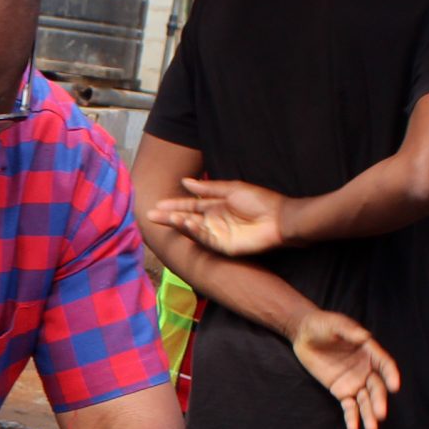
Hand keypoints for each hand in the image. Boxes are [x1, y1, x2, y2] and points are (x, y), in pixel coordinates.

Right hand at [148, 178, 289, 257]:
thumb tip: (185, 182)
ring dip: (178, 224)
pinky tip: (185, 223)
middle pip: (186, 219)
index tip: (157, 204)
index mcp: (215, 206)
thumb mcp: (231, 189)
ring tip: (165, 217)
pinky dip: (194, 232)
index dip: (173, 205)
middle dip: (168, 217)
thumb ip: (207, 187)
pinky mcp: (224, 246)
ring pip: (192, 230)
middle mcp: (213, 221)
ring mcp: (218, 234)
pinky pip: (205, 239)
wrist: (279, 218)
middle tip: (149, 215)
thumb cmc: (259, 201)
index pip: (189, 206)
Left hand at [291, 309, 401, 428]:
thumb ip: (349, 330)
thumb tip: (364, 336)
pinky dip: (352, 417)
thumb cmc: (323, 325)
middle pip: (377, 387)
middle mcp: (366, 369)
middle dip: (379, 401)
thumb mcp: (335, 324)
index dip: (391, 375)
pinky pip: (349, 406)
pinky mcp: (341, 391)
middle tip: (380, 414)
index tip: (395, 386)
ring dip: (369, 415)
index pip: (385, 365)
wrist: (304, 334)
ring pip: (365, 401)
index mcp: (370, 351)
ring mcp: (355, 382)